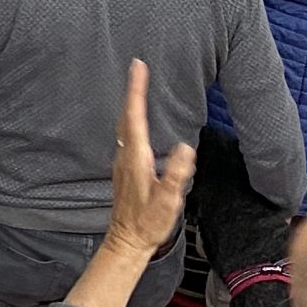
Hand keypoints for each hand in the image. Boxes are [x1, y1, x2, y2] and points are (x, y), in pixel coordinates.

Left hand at [101, 59, 195, 260]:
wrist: (128, 240)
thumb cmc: (149, 222)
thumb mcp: (168, 200)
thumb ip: (176, 173)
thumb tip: (185, 147)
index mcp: (136, 156)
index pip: (135, 115)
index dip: (136, 89)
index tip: (138, 66)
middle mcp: (125, 154)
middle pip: (126, 114)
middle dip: (132, 89)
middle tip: (138, 68)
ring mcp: (122, 160)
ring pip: (124, 124)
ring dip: (130, 103)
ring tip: (138, 86)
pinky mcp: (124, 167)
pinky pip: (126, 134)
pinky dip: (131, 118)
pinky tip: (136, 120)